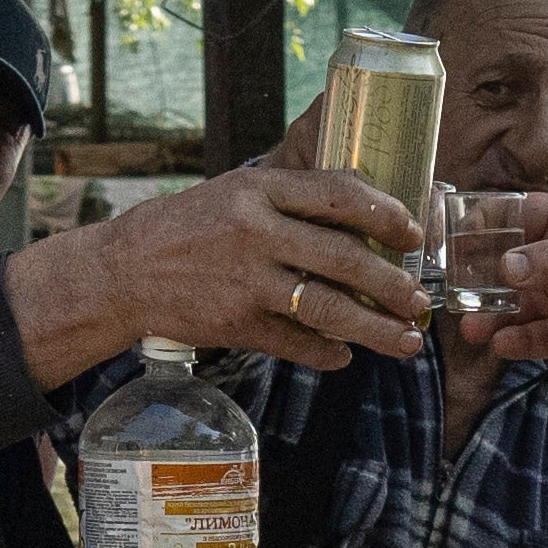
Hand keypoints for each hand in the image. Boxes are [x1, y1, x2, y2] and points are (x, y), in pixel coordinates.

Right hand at [20, 160, 430, 379]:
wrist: (126, 270)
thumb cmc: (193, 225)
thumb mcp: (240, 191)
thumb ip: (295, 197)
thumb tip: (369, 208)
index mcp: (260, 190)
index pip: (338, 195)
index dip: (386, 214)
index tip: (414, 235)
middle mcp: (256, 233)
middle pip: (344, 258)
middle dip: (393, 284)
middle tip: (420, 300)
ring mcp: (246, 282)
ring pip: (328, 309)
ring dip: (375, 329)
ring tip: (407, 342)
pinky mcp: (236, 324)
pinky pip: (295, 343)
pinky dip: (326, 354)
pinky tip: (346, 357)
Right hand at [445, 182, 547, 378]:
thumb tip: (504, 267)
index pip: (515, 216)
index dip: (483, 224)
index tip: (453, 238)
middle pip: (506, 265)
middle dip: (477, 277)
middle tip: (451, 291)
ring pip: (515, 305)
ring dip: (490, 314)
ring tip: (468, 325)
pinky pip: (534, 338)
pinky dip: (515, 341)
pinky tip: (500, 343)